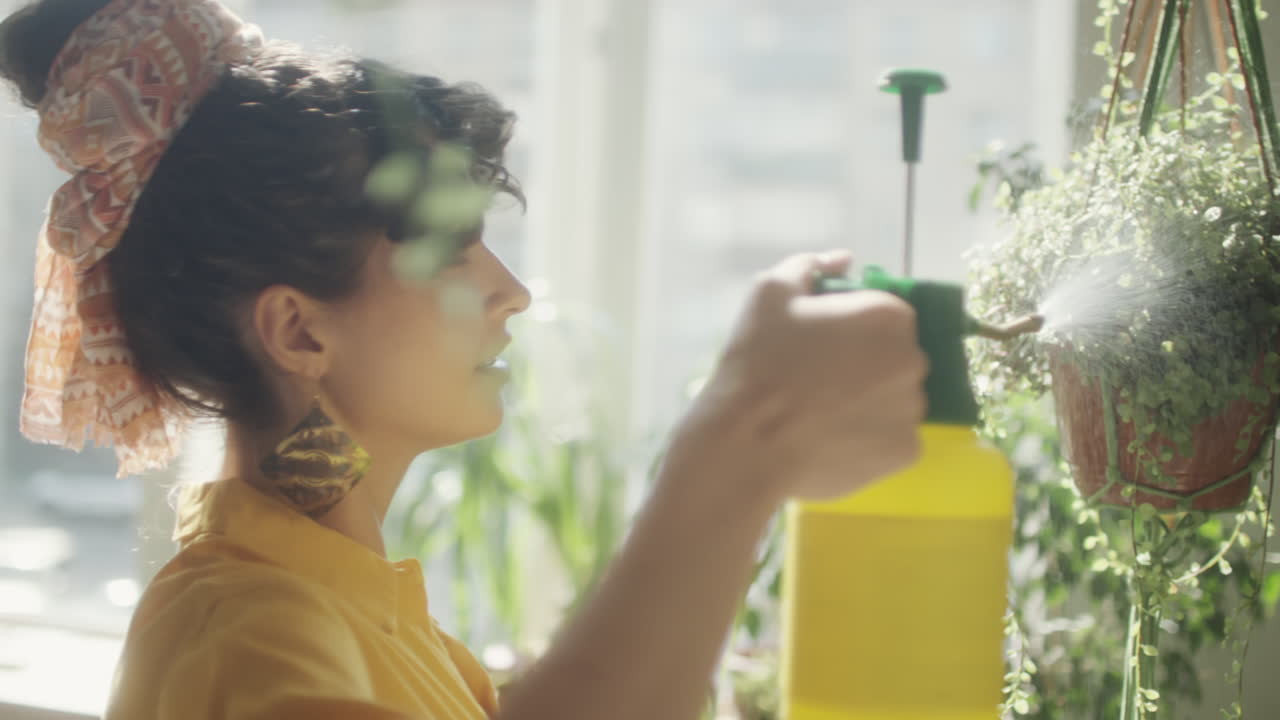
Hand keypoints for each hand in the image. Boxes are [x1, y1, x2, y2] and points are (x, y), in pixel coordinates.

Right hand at [672, 250, 926, 503]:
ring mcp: (913, 410)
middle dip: (868, 365)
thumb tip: (843, 259)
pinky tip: (833, 440)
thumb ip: (811, 265)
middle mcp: (913, 360)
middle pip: (897, 358)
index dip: (854, 329)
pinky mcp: (905, 453)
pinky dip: (871, 439)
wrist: (747, 443)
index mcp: (889, 316)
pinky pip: (893, 439)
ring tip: (823, 416)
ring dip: (871, 403)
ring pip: (897, 401)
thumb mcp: (769, 292)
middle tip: (820, 382)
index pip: (886, 316)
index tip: (822, 346)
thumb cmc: (759, 362)